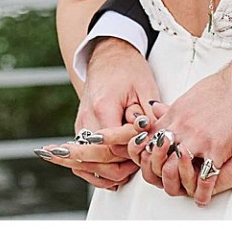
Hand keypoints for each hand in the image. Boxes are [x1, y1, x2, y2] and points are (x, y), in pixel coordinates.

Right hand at [63, 37, 161, 188]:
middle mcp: (86, 119)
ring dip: (110, 172)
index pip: (114, 142)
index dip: (133, 148)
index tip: (147, 145)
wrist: (108, 57)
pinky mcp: (80, 132)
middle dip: (122, 165)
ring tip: (131, 169)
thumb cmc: (128, 69)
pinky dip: (98, 172)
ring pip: (89, 164)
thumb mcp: (145, 87)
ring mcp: (80, 127)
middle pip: (100, 157)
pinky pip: (83, 161)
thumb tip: (150, 140)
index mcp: (102, 106)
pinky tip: (116, 175)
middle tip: (142, 163)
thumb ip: (148, 115)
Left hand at [139, 54, 231, 200]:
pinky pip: (205, 178)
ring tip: (184, 189)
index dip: (150, 157)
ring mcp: (198, 139)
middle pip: (157, 159)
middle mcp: (182, 128)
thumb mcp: (189, 96)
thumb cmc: (223, 87)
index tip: (157, 164)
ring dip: (177, 184)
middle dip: (159, 174)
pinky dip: (202, 193)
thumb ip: (172, 109)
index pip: (149, 142)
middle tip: (168, 181)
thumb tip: (157, 111)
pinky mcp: (218, 148)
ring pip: (173, 170)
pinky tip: (202, 198)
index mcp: (174, 115)